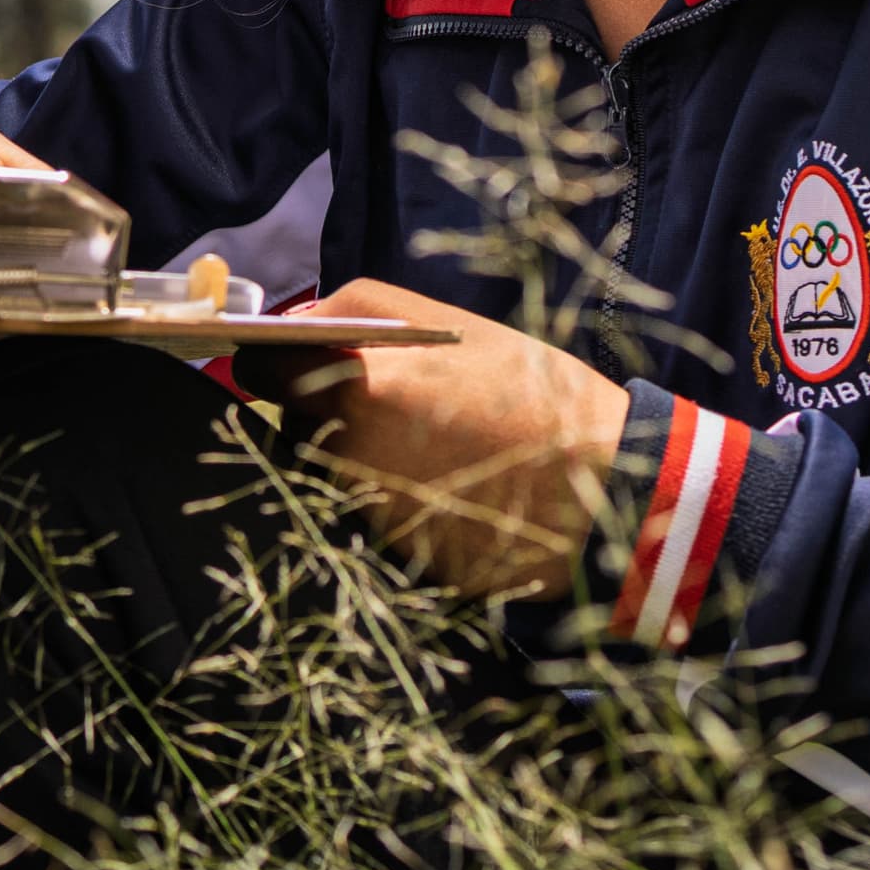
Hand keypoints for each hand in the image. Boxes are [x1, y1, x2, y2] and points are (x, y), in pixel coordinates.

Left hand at [243, 279, 633, 600]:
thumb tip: (292, 327)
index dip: (274, 363)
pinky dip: (392, 503)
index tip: (289, 361)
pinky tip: (444, 488)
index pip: (264, 372)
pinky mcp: (393, 558)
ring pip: (329, 476)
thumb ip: (354, 311)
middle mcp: (346, 454)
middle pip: (293, 428)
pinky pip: (369, 520)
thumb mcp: (444, 324)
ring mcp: (367, 513)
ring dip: (355, 459)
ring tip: (429, 447)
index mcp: (353, 386)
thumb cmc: (528, 390)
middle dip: (319, 414)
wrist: (605, 484)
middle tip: (385, 405)